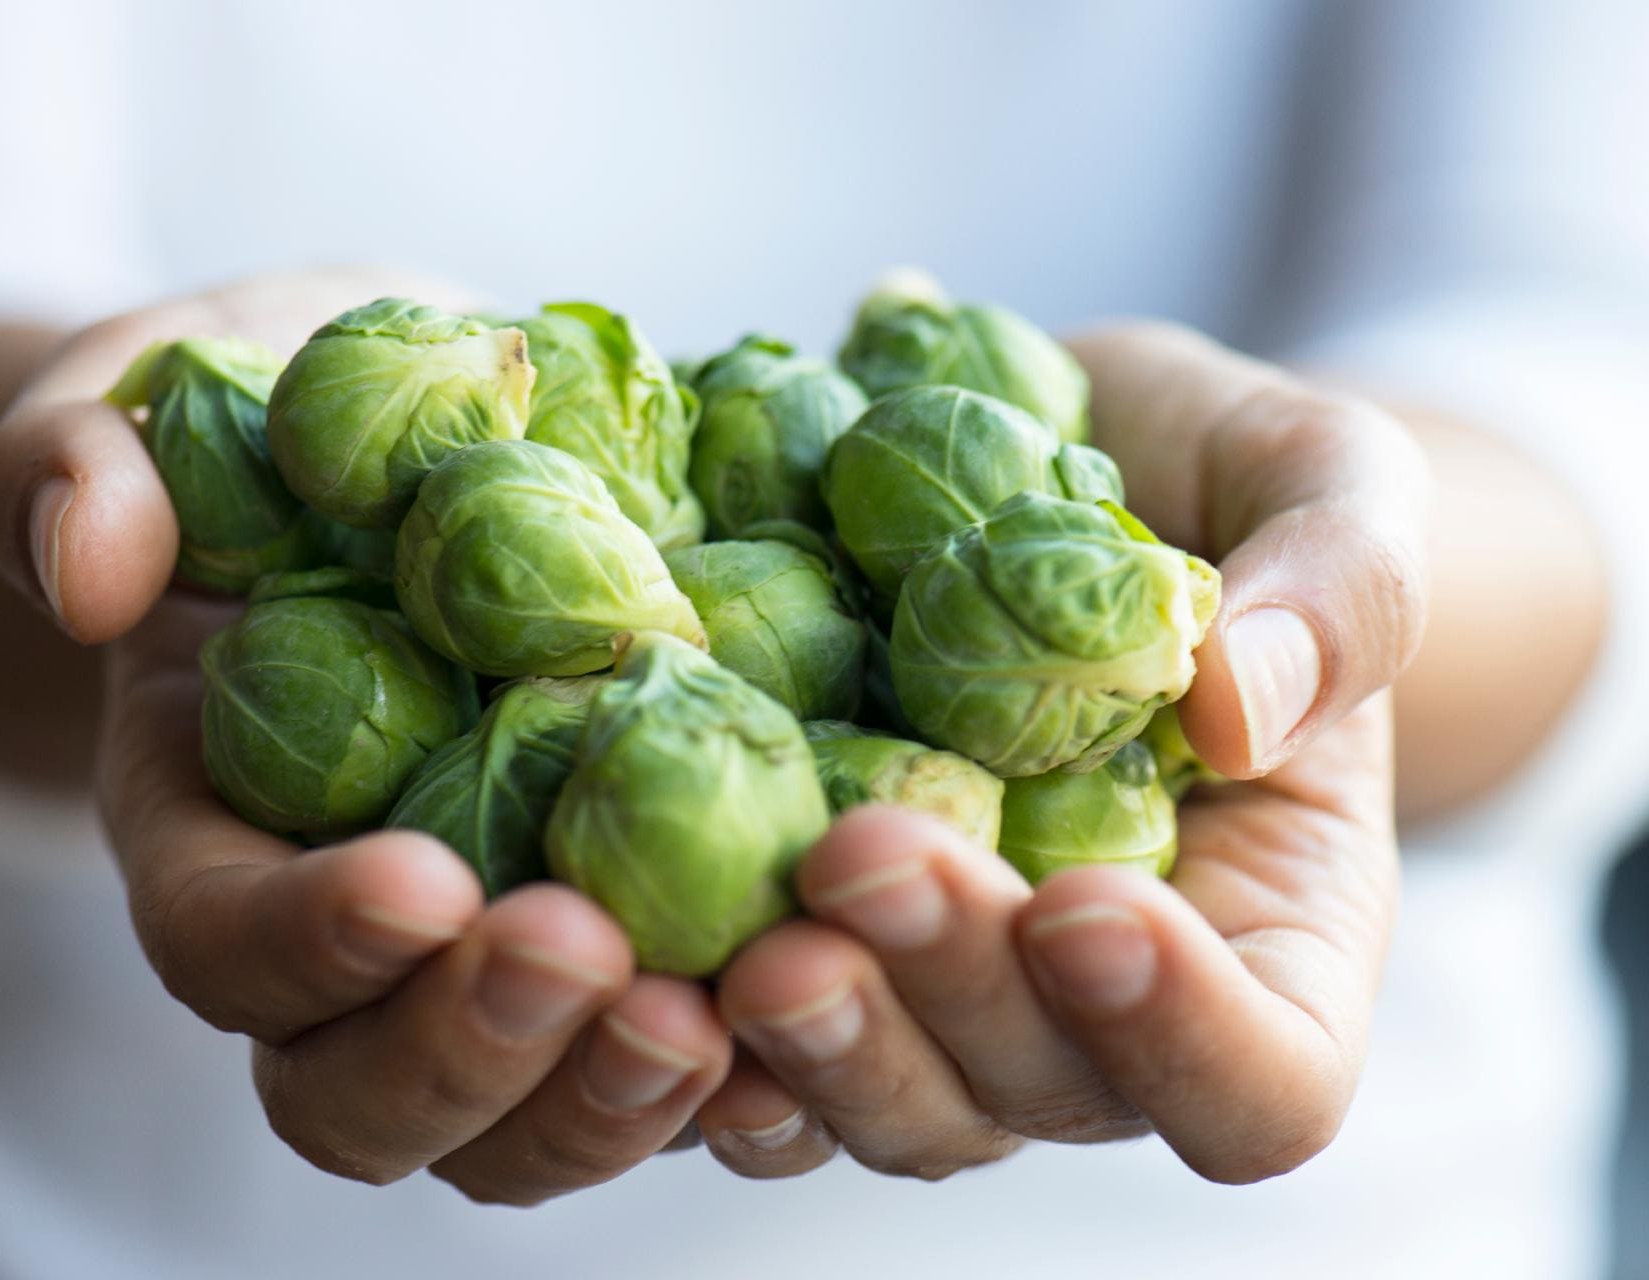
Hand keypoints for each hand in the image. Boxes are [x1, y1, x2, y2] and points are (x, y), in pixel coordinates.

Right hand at [0, 272, 732, 1204]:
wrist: (416, 459)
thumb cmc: (270, 423)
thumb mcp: (157, 400)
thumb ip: (77, 460)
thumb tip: (86, 564)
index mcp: (213, 833)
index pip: (224, 941)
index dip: (307, 941)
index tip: (419, 880)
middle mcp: (351, 944)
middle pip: (369, 1095)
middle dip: (473, 1052)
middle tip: (588, 960)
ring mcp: (496, 959)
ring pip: (528, 1121)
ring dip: (614, 1097)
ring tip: (719, 1013)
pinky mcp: (634, 937)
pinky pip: (681, 1057)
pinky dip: (750, 1065)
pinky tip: (826, 991)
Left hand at [695, 323, 1424, 1183]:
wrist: (1061, 467)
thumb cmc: (1224, 487)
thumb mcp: (1324, 478)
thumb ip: (1338, 584)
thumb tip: (1241, 704)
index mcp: (1261, 936)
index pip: (1261, 1080)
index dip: (1184, 1037)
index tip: (1089, 908)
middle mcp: (1086, 1006)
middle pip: (1028, 1091)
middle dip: (941, 995)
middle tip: (854, 860)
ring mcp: (933, 990)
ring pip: (873, 1098)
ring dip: (800, 1043)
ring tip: (732, 938)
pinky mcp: (802, 935)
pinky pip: (739, 1036)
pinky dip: (681, 1015)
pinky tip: (619, 942)